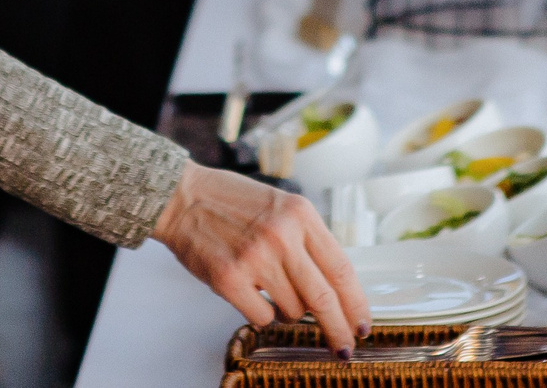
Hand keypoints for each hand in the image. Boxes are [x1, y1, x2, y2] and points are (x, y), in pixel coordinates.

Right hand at [150, 165, 369, 353]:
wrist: (184, 198)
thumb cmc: (233, 203)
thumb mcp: (282, 207)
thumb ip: (308, 241)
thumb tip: (335, 290)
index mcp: (301, 214)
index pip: (341, 269)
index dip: (356, 303)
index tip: (363, 324)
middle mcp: (282, 235)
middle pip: (324, 299)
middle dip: (339, 331)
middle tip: (345, 350)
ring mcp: (255, 258)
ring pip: (293, 311)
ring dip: (289, 313)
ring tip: (273, 292)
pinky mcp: (229, 279)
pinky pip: (262, 317)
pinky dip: (262, 314)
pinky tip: (251, 294)